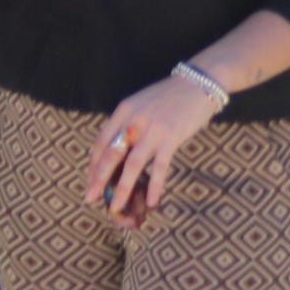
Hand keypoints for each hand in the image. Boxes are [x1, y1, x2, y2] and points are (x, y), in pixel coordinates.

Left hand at [86, 66, 223, 219]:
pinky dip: (154, 186)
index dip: (93, 164)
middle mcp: (133, 120)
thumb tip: (119, 151)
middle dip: (99, 179)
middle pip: (111, 155)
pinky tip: (151, 202)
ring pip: (132, 165)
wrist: (199, 82)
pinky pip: (160, 167)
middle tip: (90, 198)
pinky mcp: (171, 138)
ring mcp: (152, 130)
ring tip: (116, 207)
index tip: (90, 181)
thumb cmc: (171, 96)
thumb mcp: (142, 104)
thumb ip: (129, 123)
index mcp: (123, 111)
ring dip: (122, 189)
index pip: (101, 141)